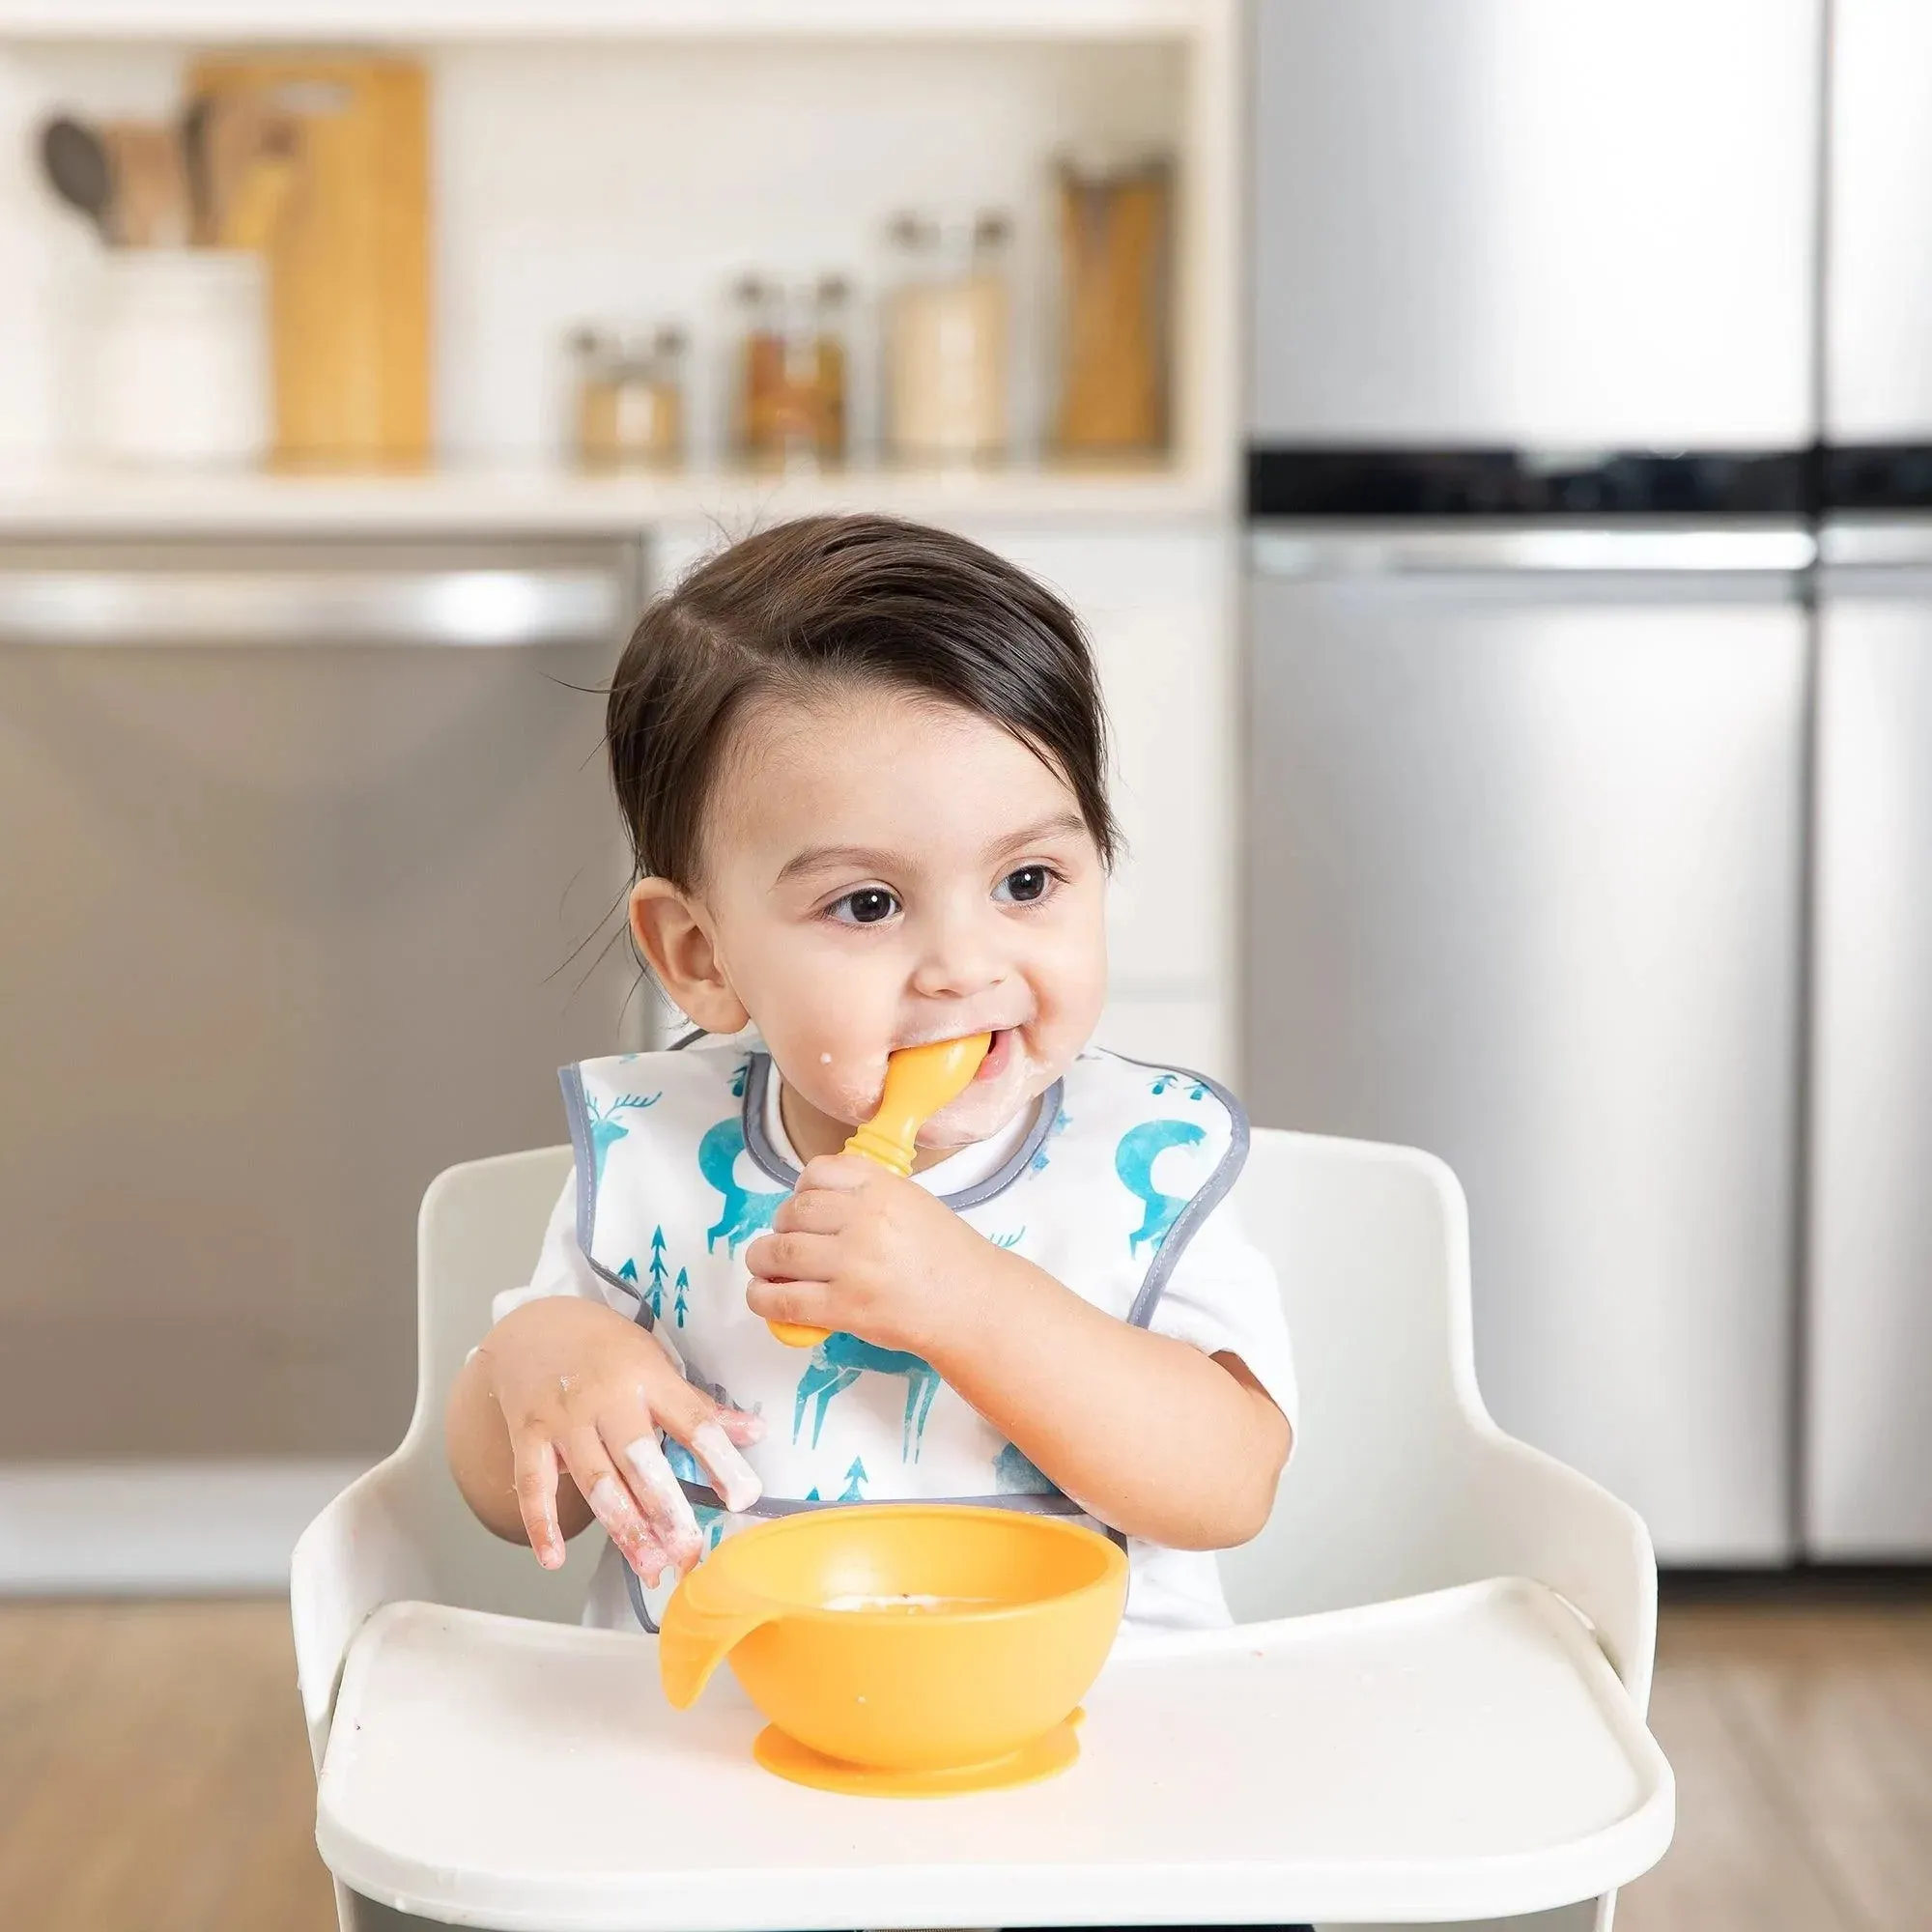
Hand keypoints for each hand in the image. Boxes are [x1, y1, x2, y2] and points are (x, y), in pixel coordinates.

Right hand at [475, 1296, 763, 1581]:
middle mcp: (606, 1399)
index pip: (690, 1421)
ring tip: (648, 1566)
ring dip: (622, 1526)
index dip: (719, 1459)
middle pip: (638, 1457)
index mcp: (647, 1378)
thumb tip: (755, 1432)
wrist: (533, 1326)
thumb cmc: (605, 1349)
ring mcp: (563, 1419)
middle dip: (665, 1507)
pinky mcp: (527, 1436)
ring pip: (594, 1479)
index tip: (744, 1496)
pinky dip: (541, 1523)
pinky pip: (533, 1484)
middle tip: (688, 1550)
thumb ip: (697, 1405)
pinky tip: (555, 1560)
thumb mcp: (655, 1362)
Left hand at [744, 1153, 1004, 1355]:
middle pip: (793, 1212)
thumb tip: (813, 1200)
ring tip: (765, 1267)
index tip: (802, 1206)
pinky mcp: (844, 1307)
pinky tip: (763, 1295)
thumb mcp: (912, 1201)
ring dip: (762, 1259)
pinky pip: (783, 1300)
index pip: (817, 1173)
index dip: (800, 1190)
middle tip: (786, 1242)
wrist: (972, 1304)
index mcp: (881, 1188)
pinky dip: (761, 1297)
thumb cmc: (946, 1255)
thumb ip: (867, 1192)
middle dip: (780, 1226)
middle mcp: (864, 1220)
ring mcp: (852, 1265)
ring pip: (779, 1252)